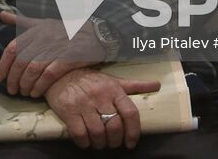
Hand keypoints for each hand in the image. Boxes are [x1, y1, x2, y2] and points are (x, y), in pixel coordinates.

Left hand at [0, 11, 103, 98]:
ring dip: (25, 84)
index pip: (12, 48)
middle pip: (21, 61)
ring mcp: (55, 48)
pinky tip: (36, 93)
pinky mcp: (67, 59)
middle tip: (11, 90)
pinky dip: (40, 86)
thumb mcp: (43, 22)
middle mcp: (43, 38)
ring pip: (33, 69)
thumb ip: (21, 21)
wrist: (95, 34)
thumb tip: (1, 15)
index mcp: (35, 30)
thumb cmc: (66, 30)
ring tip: (23, 93)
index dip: (3, 65)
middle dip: (13, 79)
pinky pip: (49, 75)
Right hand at [44, 68, 159, 149]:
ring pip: (98, 133)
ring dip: (100, 143)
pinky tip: (86, 142)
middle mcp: (100, 95)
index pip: (130, 113)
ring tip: (99, 143)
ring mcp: (83, 103)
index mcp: (113, 89)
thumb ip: (134, 85)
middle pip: (114, 127)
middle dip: (115, 141)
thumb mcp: (112, 80)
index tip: (131, 142)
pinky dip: (85, 143)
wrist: (60, 74)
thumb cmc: (89, 79)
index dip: (133, 132)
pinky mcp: (68, 110)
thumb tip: (156, 85)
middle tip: (112, 143)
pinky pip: (80, 134)